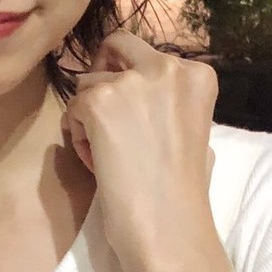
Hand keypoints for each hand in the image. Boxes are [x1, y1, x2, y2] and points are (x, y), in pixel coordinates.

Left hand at [61, 29, 218, 271]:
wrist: (168, 225)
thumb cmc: (183, 189)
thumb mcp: (193, 128)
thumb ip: (170, 99)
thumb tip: (137, 89)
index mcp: (198, 73)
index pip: (148, 54)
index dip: (131, 77)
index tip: (131, 111)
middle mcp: (167, 66)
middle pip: (115, 46)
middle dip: (103, 74)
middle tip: (102, 113)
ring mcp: (132, 81)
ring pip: (88, 82)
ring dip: (89, 115)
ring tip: (106, 155)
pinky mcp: (99, 101)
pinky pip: (73, 108)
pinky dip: (78, 135)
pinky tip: (97, 162)